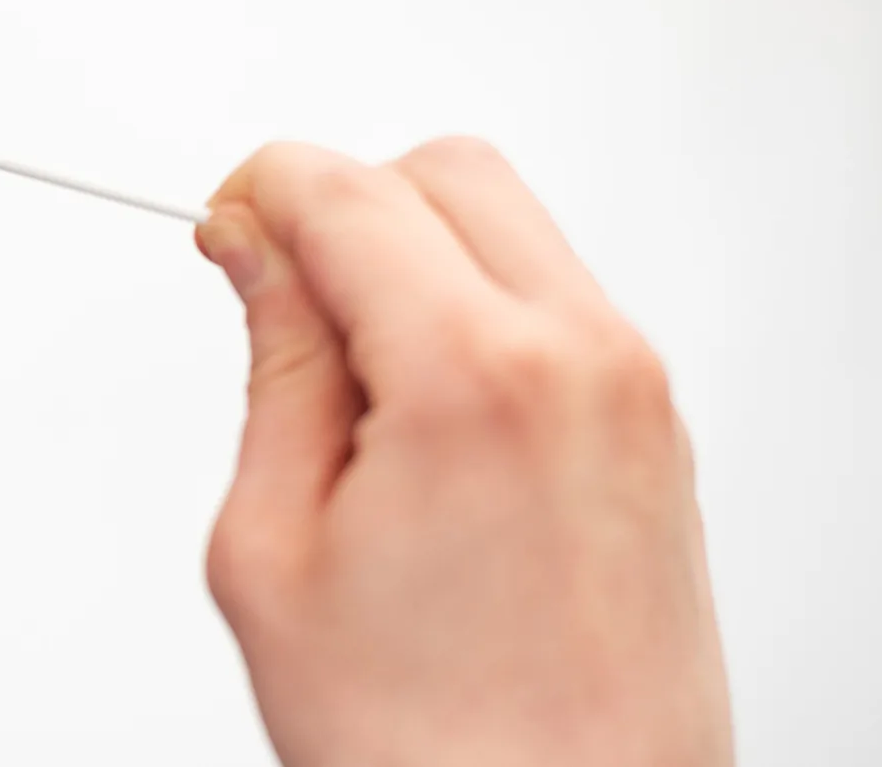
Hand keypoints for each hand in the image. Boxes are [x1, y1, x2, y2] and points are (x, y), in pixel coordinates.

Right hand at [196, 139, 731, 766]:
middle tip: (280, 296)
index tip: (225, 230)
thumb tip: (259, 253)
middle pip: (447, 172)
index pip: (348, 192)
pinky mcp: (656, 431)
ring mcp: (637, 393)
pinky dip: (478, 310)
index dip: (260, 192)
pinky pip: (557, 302)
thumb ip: (275, 368)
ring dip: (416, 258)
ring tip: (352, 388)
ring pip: (511, 227)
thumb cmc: (427, 748)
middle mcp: (582, 361)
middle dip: (345, 203)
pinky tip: (421, 417)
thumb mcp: (276, 551)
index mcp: (475, 379)